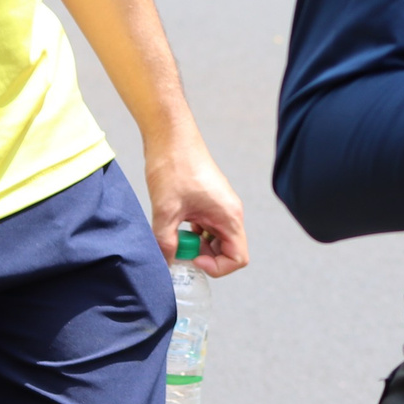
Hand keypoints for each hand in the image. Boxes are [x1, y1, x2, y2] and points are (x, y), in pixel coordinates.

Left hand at [146, 139, 248, 277]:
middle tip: (178, 250)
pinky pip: (206, 226)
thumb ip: (166, 242)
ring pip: (215, 238)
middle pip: (227, 250)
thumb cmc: (175, 167)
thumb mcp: (165, 211)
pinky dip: (192, 232)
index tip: (193, 258)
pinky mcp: (208, 201)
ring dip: (196, 244)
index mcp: (229, 215)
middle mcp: (229, 212)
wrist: (170, 137)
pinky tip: (173, 224)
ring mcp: (219, 206)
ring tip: (173, 235)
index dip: (217, 267)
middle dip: (204, 256)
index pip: (238, 257)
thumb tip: (166, 263)